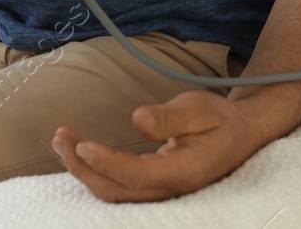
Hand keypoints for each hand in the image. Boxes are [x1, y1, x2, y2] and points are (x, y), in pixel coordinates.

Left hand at [51, 90, 262, 202]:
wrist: (239, 136)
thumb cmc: (219, 120)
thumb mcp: (199, 108)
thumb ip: (169, 117)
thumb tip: (137, 120)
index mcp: (185, 171)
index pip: (139, 176)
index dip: (109, 164)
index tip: (84, 145)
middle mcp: (170, 190)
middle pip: (117, 192)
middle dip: (83, 167)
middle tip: (61, 137)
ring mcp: (161, 193)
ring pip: (114, 193)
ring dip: (83, 170)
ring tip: (62, 140)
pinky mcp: (152, 188)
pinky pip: (118, 188)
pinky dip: (94, 171)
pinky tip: (79, 152)